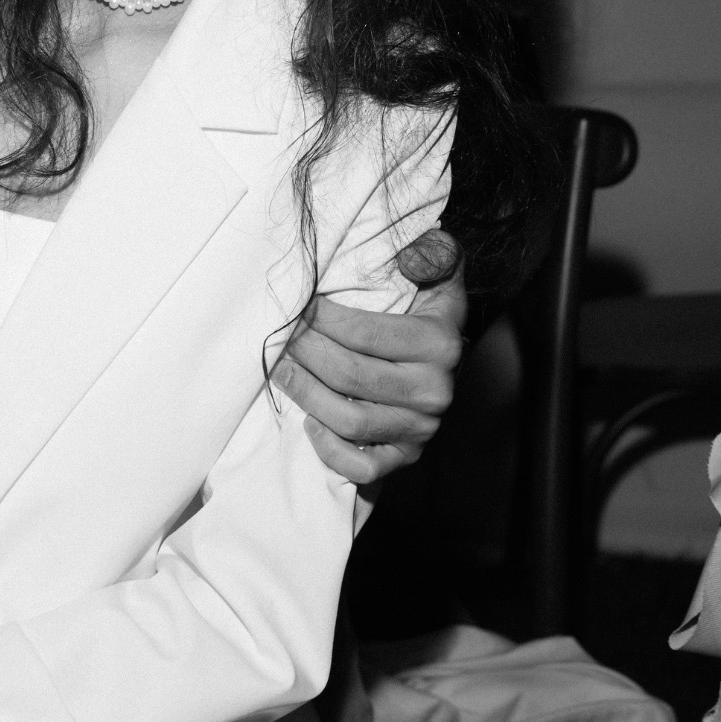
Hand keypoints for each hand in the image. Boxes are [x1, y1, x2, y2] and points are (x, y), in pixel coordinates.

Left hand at [273, 233, 465, 483]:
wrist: (442, 361)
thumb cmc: (424, 310)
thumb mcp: (436, 273)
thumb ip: (430, 255)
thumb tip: (411, 253)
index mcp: (440, 343)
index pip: (363, 333)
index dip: (320, 319)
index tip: (297, 305)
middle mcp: (435, 391)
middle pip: (349, 376)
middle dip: (304, 352)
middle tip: (279, 335)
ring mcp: (421, 429)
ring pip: (349, 421)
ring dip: (304, 394)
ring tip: (280, 368)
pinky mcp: (404, 458)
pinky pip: (362, 468)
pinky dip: (330, 451)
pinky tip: (309, 423)